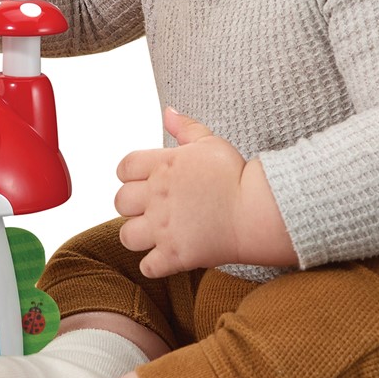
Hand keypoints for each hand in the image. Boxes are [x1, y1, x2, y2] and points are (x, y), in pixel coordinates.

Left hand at [115, 108, 295, 277]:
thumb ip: (185, 127)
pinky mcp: (174, 255)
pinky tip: (168, 257)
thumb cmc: (237, 175)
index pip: (124, 167)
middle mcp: (157, 196)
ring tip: (156, 234)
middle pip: (120, 202)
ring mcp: (163, 228)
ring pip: (127, 236)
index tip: (144, 181)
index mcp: (163, 166)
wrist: (258, 211)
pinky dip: (155, 264)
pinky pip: (148, 266)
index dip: (130, 174)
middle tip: (152, 208)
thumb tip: (167, 111)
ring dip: (138, 236)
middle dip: (132, 206)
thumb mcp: (211, 142)